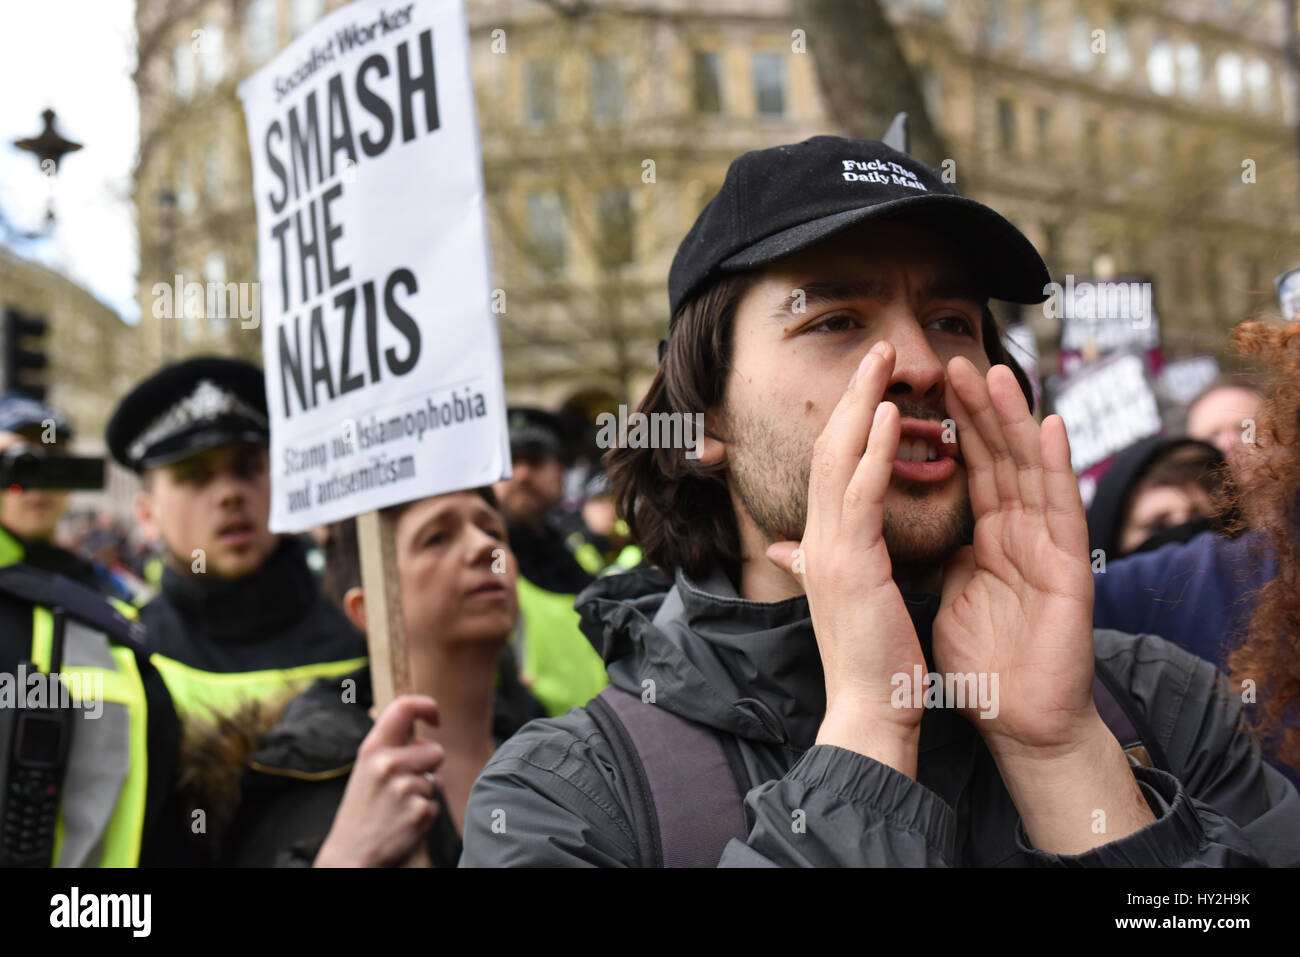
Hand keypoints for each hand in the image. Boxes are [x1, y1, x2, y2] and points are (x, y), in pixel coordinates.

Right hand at [315, 695, 442, 867]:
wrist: (350, 855)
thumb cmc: (361, 810)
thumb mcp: (365, 769)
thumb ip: (388, 744)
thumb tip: (411, 714)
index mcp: (373, 749)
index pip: (403, 707)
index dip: (426, 706)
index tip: (434, 717)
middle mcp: (388, 764)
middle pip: (435, 750)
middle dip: (428, 767)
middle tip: (403, 786)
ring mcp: (405, 788)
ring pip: (435, 780)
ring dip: (424, 793)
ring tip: (398, 807)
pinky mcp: (419, 811)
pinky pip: (435, 805)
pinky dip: (424, 815)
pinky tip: (402, 823)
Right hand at [767, 341, 923, 774]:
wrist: (867, 709)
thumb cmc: (866, 661)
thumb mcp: (838, 600)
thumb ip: (808, 564)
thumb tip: (781, 549)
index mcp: (818, 546)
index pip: (829, 469)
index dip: (847, 421)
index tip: (868, 384)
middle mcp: (815, 539)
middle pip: (827, 449)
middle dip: (851, 395)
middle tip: (875, 350)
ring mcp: (827, 548)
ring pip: (837, 458)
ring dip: (859, 403)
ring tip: (881, 360)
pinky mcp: (850, 561)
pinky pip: (859, 492)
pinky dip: (871, 448)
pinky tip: (887, 413)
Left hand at [932, 357, 1096, 756]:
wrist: (1016, 720)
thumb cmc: (981, 664)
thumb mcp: (940, 599)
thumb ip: (920, 559)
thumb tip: (878, 536)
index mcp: (990, 539)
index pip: (969, 470)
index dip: (950, 428)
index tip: (924, 387)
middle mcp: (1021, 534)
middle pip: (998, 458)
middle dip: (977, 410)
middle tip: (953, 361)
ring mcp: (1048, 547)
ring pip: (1031, 470)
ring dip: (1015, 421)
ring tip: (995, 374)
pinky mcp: (1070, 568)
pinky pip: (1063, 510)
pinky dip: (1058, 467)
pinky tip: (1051, 427)